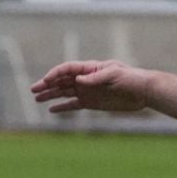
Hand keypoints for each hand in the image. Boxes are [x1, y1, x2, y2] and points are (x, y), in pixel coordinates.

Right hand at [30, 59, 151, 113]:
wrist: (143, 92)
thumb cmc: (131, 78)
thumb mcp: (114, 75)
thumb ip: (96, 78)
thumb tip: (78, 80)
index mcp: (90, 68)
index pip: (67, 69)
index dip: (55, 74)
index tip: (45, 81)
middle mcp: (86, 79)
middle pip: (62, 81)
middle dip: (47, 85)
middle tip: (33, 90)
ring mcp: (88, 91)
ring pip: (65, 92)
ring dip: (51, 95)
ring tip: (37, 99)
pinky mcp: (92, 102)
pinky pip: (73, 104)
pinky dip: (62, 107)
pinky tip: (51, 109)